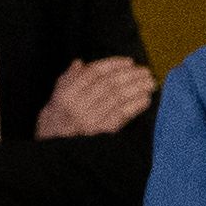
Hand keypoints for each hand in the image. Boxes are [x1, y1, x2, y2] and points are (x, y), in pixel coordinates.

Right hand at [34, 54, 158, 139]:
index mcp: (67, 93)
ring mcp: (90, 120)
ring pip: (118, 99)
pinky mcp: (102, 132)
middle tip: (145, 71)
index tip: (129, 61)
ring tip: (150, 83)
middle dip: (130, 75)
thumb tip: (80, 63)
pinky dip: (135, 106)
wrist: (55, 144)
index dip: (113, 65)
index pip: (93, 73)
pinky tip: (146, 99)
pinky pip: (122, 116)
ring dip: (137, 89)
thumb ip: (69, 78)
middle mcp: (78, 105)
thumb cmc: (57, 116)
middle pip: (108, 84)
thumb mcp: (57, 94)